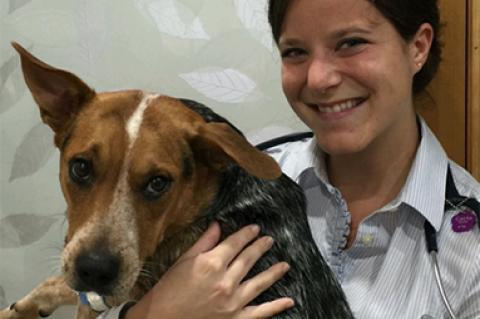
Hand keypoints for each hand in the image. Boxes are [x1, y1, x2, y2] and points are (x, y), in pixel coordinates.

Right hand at [125, 222, 292, 318]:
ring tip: (285, 265)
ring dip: (273, 272)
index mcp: (211, 264)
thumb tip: (217, 225)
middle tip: (269, 240)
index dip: (246, 234)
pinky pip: (261, 312)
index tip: (255, 229)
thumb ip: (204, 242)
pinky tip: (289, 301)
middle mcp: (225, 281)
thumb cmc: (168, 291)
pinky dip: (276, 306)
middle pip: (248, 260)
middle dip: (260, 248)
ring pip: (259, 282)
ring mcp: (233, 302)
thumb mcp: (183, 261)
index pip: (235, 244)